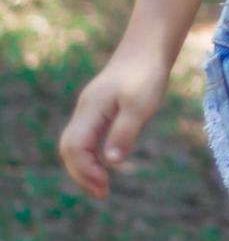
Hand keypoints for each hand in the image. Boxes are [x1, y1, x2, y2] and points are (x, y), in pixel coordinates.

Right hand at [59, 42, 172, 198]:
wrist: (148, 47)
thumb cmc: (147, 74)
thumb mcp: (140, 105)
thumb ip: (124, 132)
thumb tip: (112, 162)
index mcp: (91, 109)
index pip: (75, 147)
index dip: (85, 170)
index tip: (105, 186)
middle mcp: (85, 110)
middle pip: (69, 148)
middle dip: (82, 174)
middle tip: (102, 193)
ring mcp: (91, 108)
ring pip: (75, 143)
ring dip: (85, 166)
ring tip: (102, 186)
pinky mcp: (100, 108)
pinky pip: (86, 137)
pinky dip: (90, 155)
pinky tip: (105, 163)